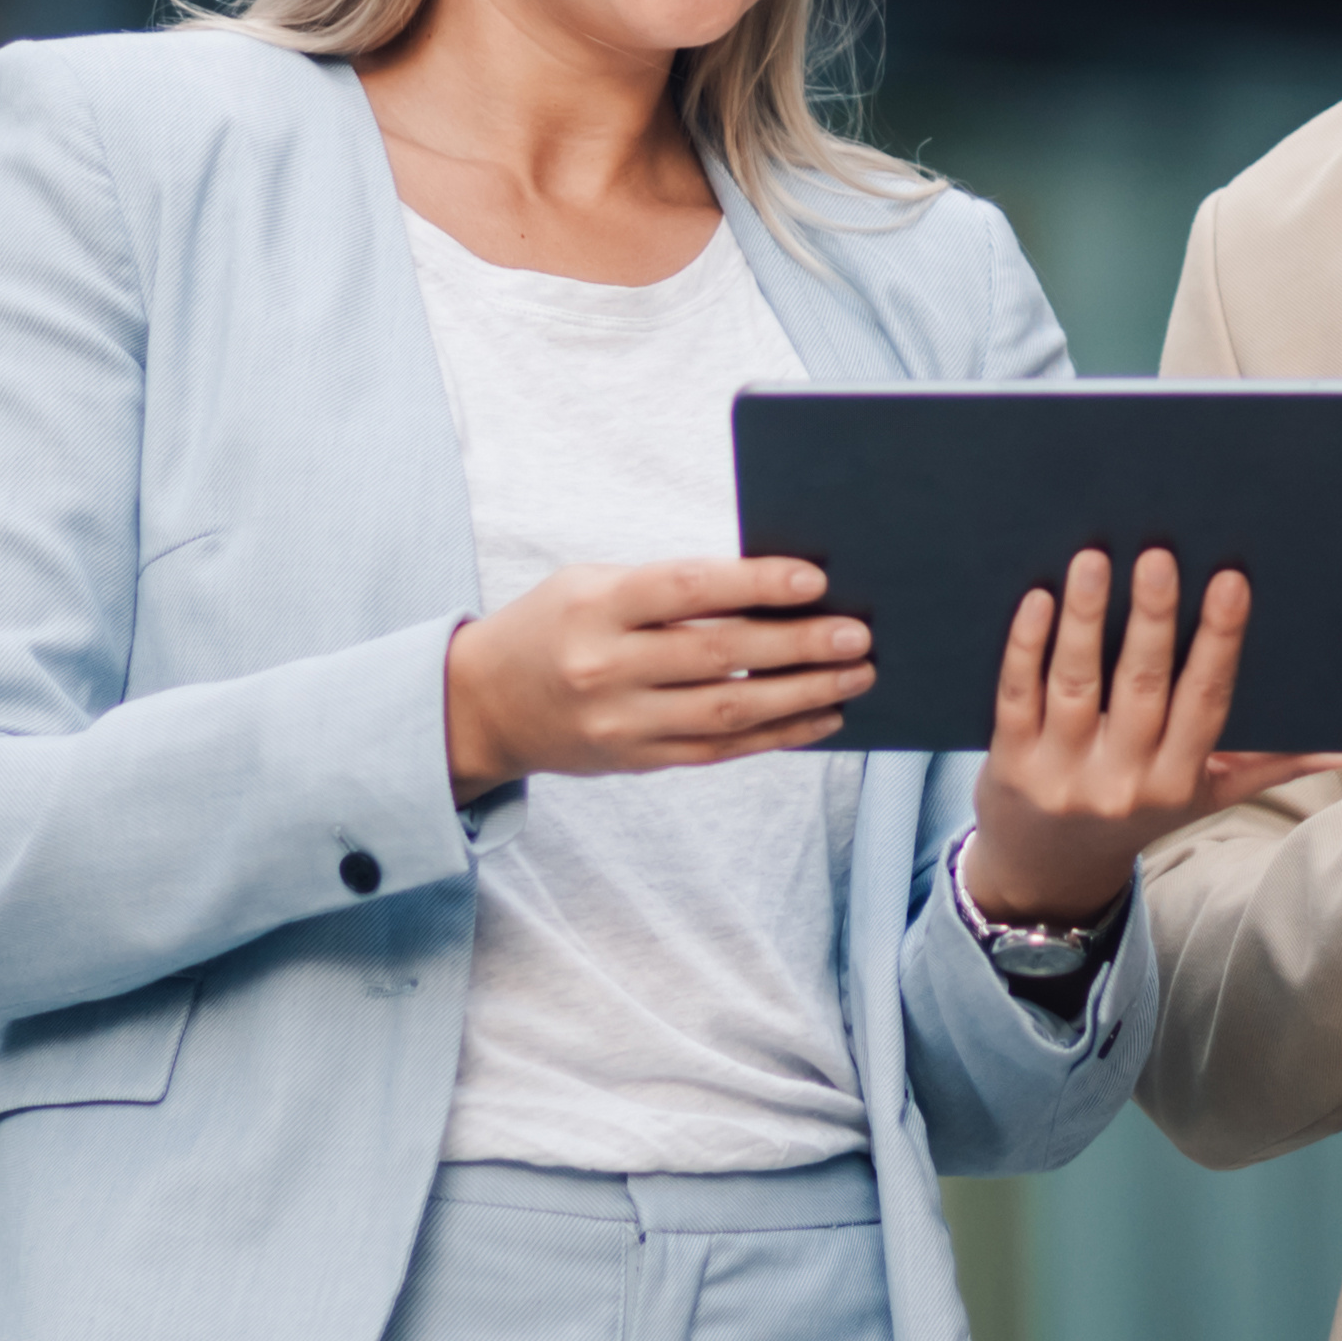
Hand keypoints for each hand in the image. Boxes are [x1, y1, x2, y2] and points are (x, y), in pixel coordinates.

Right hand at [444, 558, 873, 799]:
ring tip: (855, 676)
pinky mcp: (635, 761)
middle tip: (857, 635)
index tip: (814, 580)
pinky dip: (776, 735)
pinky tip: (820, 717)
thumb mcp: (593, 585)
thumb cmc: (554, 625)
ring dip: (802, 695)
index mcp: (595, 605)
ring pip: (728, 713)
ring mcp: (620, 723)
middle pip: (719, 657)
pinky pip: (719, 752)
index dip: (754, 584)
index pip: (687, 590)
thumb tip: (774, 592)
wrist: (484, 704)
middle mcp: (605, 667)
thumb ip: (668, 589)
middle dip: (797, 646)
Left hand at [962, 550, 1341, 924]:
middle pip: (1142, 688)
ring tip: (1093, 558)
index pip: (1205, 701)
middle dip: (1152, 618)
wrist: (1048, 873)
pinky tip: (1036, 598)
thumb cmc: (1139, 814)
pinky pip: (1016, 697)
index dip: (1218, 641)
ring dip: (1084, 619)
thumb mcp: (1212, 795)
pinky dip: (1026, 646)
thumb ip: (1280, 764)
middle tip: (1158, 554)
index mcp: (1180, 778)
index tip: (1230, 582)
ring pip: (1076, 685)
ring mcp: (1062, 770)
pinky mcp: (1009, 761)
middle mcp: (1122, 778)